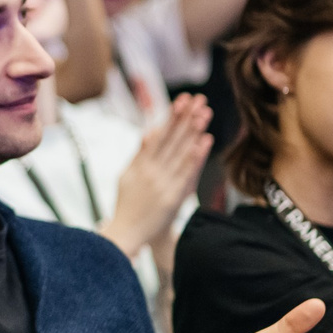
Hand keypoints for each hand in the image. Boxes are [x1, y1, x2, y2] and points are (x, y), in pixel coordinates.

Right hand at [105, 94, 211, 258]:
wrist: (128, 234)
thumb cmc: (128, 205)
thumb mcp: (127, 176)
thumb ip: (139, 155)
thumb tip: (148, 132)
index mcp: (139, 164)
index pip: (158, 134)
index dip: (171, 116)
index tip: (183, 99)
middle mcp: (150, 171)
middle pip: (171, 139)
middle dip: (185, 117)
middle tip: (198, 98)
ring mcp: (162, 183)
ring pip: (181, 151)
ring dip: (193, 130)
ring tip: (204, 112)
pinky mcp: (173, 197)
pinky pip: (187, 172)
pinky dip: (196, 156)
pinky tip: (205, 140)